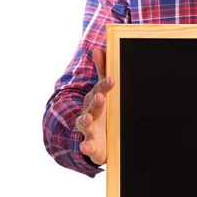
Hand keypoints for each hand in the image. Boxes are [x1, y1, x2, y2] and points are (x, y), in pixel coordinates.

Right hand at [75, 48, 114, 164]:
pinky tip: (86, 147)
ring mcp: (89, 130)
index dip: (105, 85)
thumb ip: (103, 72)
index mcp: (95, 100)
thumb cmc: (101, 112)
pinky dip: (85, 147)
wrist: (97, 141)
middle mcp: (89, 113)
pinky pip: (86, 146)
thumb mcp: (102, 92)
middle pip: (91, 106)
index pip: (99, 90)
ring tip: (87, 118)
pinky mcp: (90, 146)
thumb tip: (98, 49)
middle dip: (96, 101)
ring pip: (84, 124)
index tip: (113, 79)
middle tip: (101, 97)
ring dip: (84, 121)